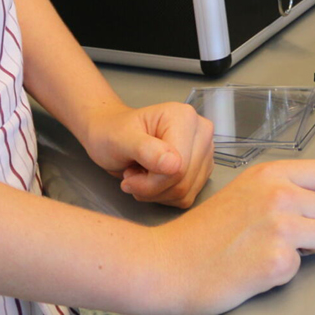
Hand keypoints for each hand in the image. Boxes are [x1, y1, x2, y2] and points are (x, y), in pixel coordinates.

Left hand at [80, 100, 214, 207]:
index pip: (179, 167)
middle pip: (184, 182)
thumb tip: (175, 165)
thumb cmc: (112, 133)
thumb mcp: (121, 140)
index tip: (128, 175)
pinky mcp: (202, 168)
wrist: (110, 134)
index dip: (150, 181)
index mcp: (185, 118)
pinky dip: (164, 195)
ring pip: (186, 193)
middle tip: (131, 174)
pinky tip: (152, 179)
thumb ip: (146, 150)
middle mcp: (201, 132)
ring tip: (140, 174)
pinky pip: (186, 197)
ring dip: (156, 193)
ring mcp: (204, 151)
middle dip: (151, 188)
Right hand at [153, 159, 314, 314]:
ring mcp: (280, 227)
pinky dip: (283, 271)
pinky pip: (304, 266)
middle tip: (287, 236)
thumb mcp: (244, 190)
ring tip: (274, 249)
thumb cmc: (202, 232)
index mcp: (271, 173)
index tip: (313, 208)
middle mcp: (279, 194)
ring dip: (308, 249)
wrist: (168, 264)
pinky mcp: (278, 261)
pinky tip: (257, 266)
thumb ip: (280, 187)